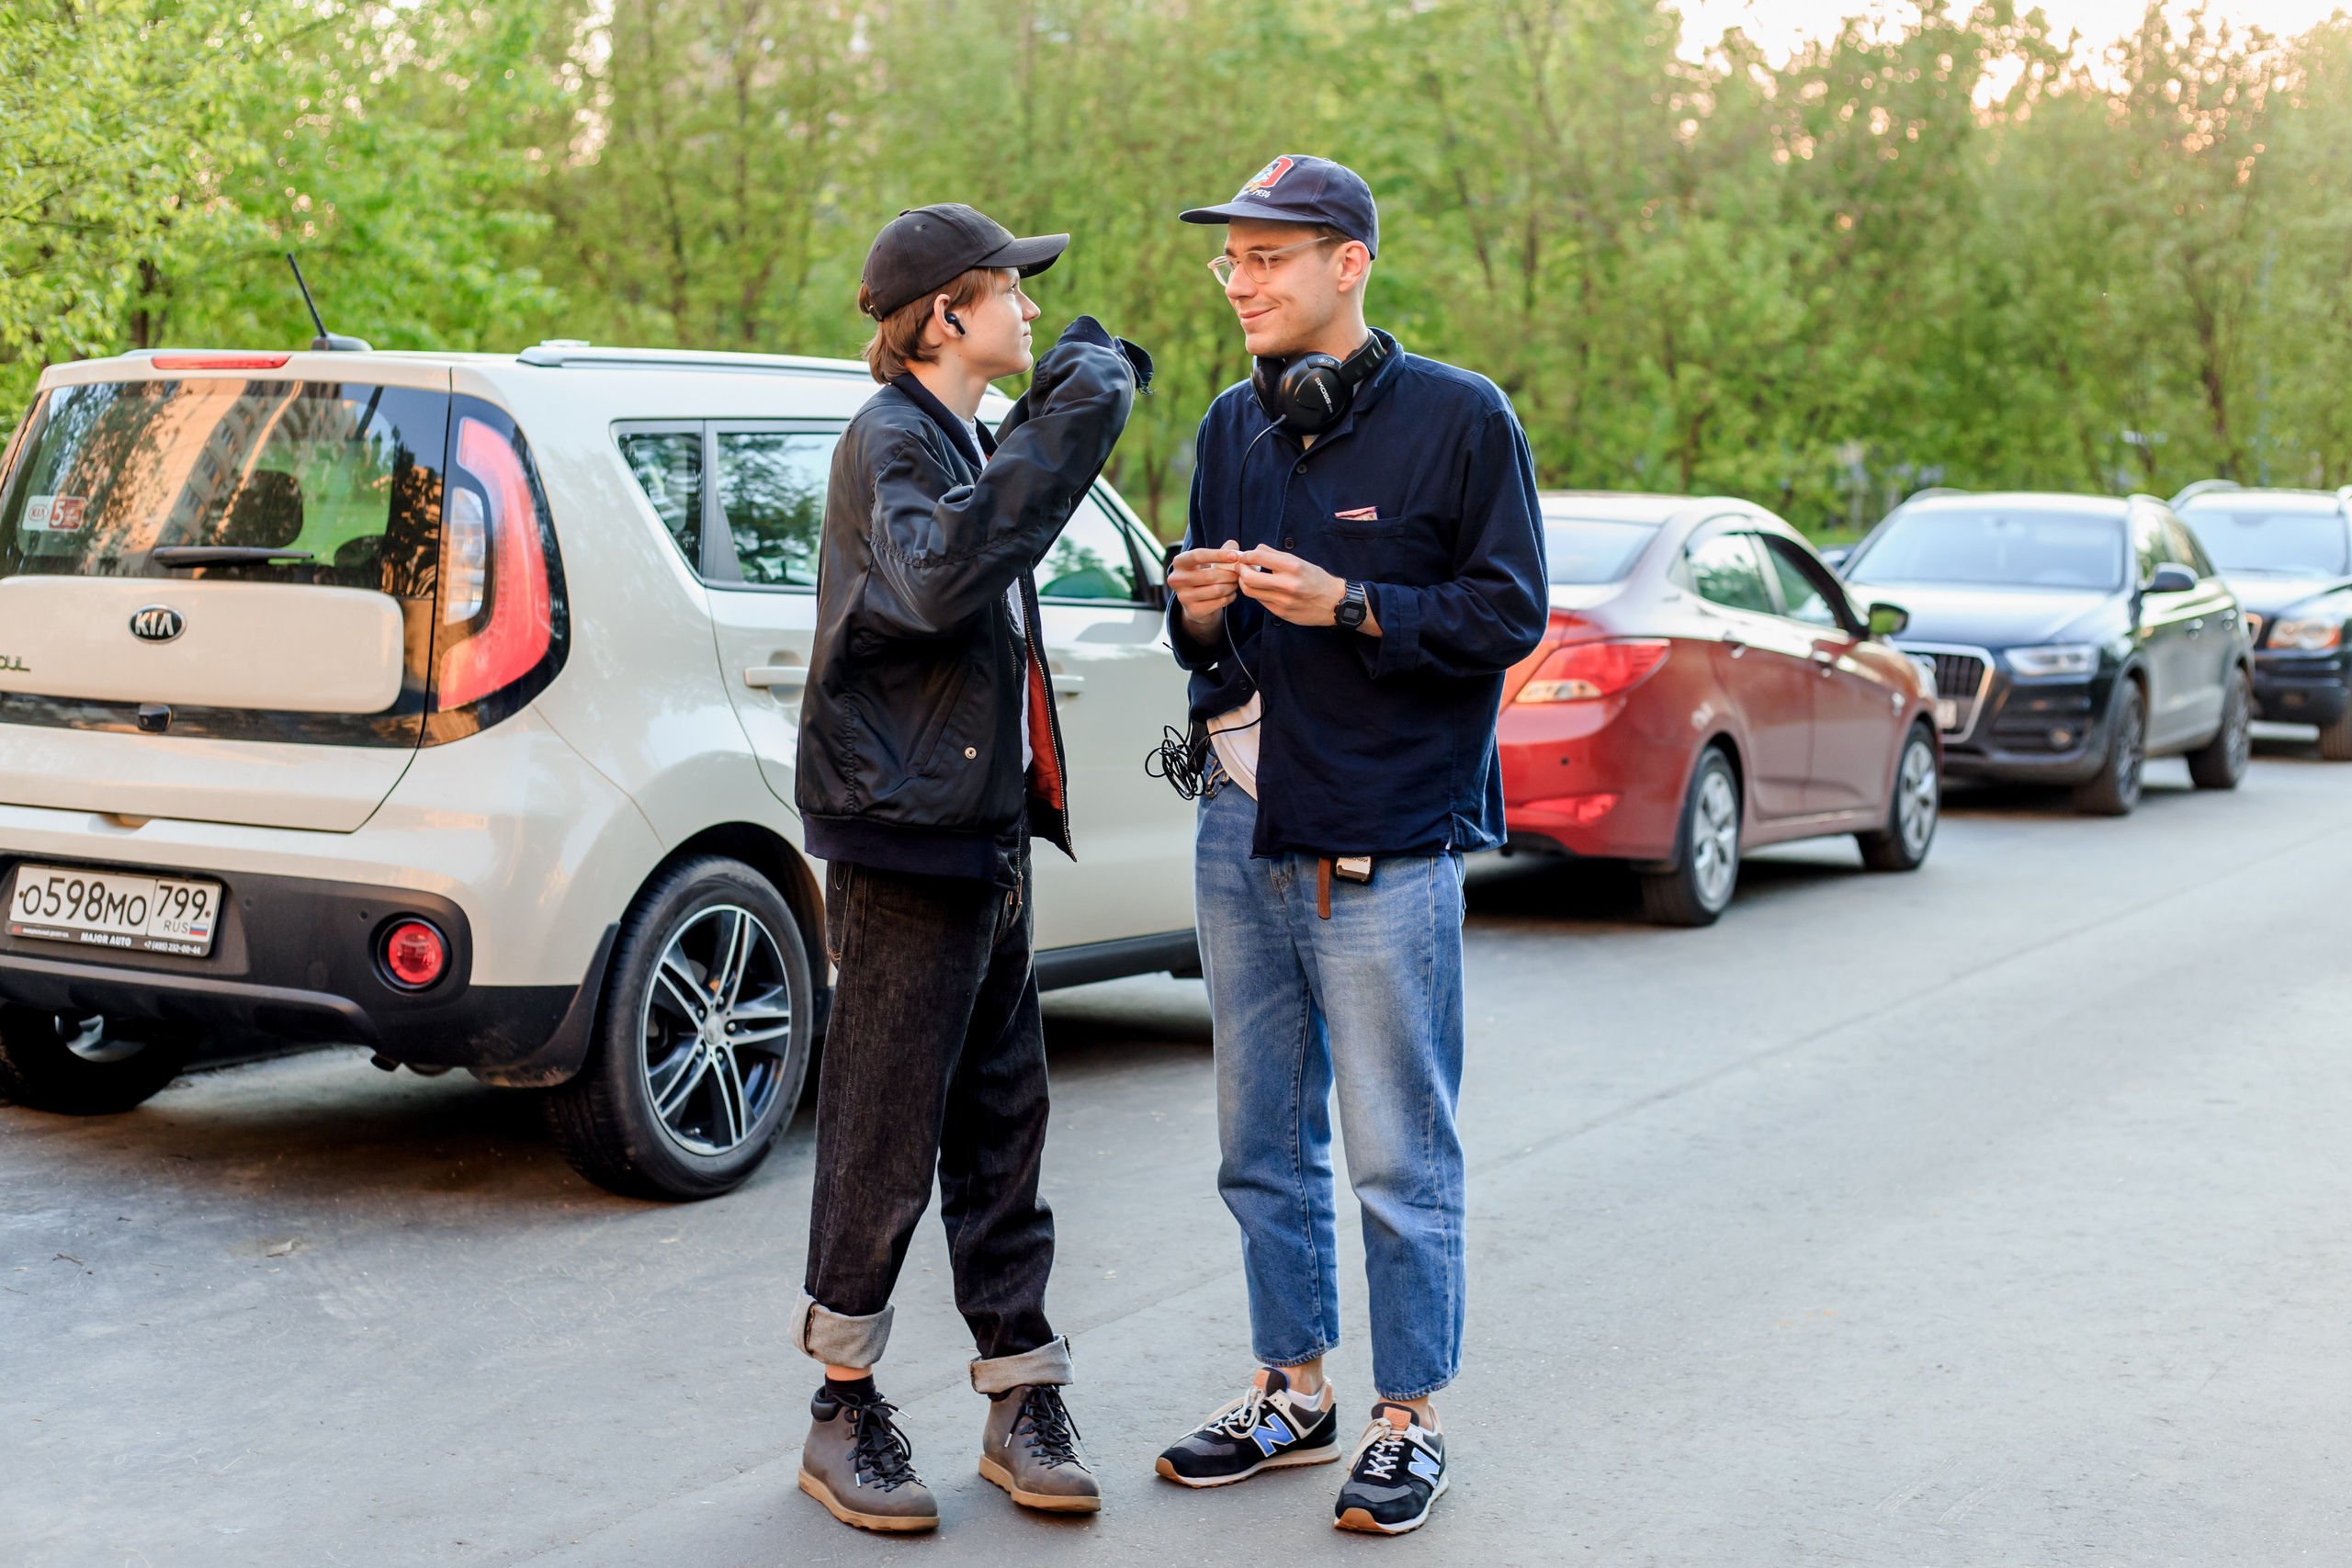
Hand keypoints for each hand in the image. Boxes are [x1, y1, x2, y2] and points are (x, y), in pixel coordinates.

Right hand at [1170, 540, 1242, 639]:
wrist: (1195, 602)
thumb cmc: (1204, 575)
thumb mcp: (1211, 561)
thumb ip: (1223, 550)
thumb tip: (1234, 545)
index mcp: (1179, 562)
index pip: (1198, 555)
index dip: (1218, 555)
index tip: (1235, 556)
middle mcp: (1176, 579)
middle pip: (1210, 575)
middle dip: (1230, 574)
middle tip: (1239, 573)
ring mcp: (1183, 597)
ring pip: (1216, 590)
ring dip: (1231, 586)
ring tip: (1235, 583)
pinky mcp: (1193, 611)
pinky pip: (1219, 602)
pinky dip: (1230, 597)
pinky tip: (1231, 594)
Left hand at [1235, 545, 1369, 631]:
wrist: (1333, 603)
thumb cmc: (1316, 579)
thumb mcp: (1299, 561)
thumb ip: (1275, 555)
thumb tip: (1254, 550)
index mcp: (1293, 567)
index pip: (1258, 557)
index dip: (1246, 555)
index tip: (1243, 556)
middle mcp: (1288, 584)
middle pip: (1248, 578)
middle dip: (1240, 570)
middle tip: (1241, 567)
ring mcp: (1284, 601)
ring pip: (1250, 591)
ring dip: (1244, 582)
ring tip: (1248, 577)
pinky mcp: (1281, 613)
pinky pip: (1260, 601)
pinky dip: (1257, 593)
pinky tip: (1262, 588)